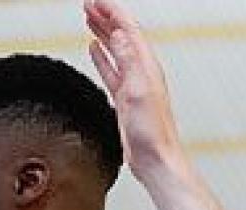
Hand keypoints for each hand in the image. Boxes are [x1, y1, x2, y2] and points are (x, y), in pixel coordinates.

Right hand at [84, 0, 183, 176]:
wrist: (156, 159)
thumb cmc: (152, 133)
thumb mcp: (138, 91)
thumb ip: (129, 61)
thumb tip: (119, 35)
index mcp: (146, 67)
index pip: (128, 29)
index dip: (113, 11)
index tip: (97, 0)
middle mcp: (142, 72)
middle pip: (122, 35)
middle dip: (106, 16)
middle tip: (89, 4)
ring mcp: (133, 84)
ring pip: (116, 48)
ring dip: (103, 32)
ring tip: (90, 18)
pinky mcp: (125, 98)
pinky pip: (112, 68)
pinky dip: (102, 55)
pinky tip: (94, 49)